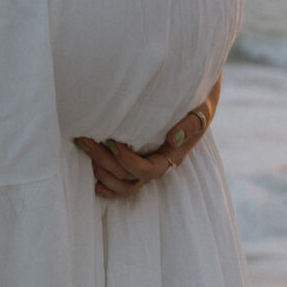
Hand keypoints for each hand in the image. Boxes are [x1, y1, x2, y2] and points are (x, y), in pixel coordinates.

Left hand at [73, 73, 221, 198]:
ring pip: (123, 183)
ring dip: (102, 172)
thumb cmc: (196, 105)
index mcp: (172, 157)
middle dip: (105, 161)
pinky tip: (92, 179)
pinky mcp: (135, 161)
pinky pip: (121, 183)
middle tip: (86, 141)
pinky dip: (106, 185)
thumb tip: (174, 138)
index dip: (128, 161)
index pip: (149, 171)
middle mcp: (157, 165)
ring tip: (86, 150)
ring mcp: (145, 165)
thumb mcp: (201, 111)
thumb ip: (190, 124)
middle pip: (129, 177)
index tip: (113, 142)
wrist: (193, 101)